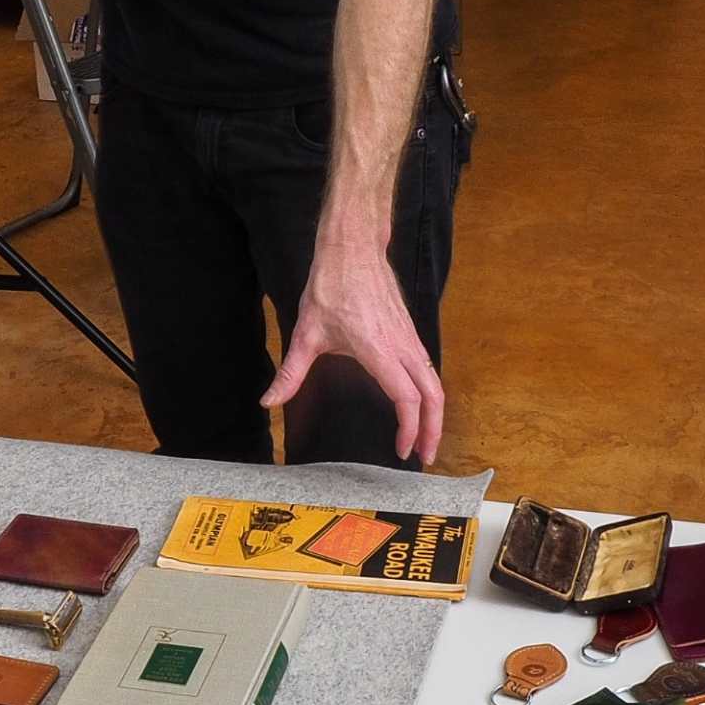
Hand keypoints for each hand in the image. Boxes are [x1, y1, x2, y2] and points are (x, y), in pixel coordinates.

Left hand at [265, 237, 444, 462]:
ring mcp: (409, 337)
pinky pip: (427, 367)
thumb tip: (269, 401)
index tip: (401, 450)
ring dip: (435, 413)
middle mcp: (401, 345)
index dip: (409, 428)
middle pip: (433, 395)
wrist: (353, 248)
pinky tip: (418, 405)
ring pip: (434, 381)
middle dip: (433, 429)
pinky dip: (430, 392)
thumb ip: (290, 373)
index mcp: (379, 350)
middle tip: (425, 457)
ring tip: (426, 438)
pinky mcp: (409, 331)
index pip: (406, 398)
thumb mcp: (306, 333)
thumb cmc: (331, 286)